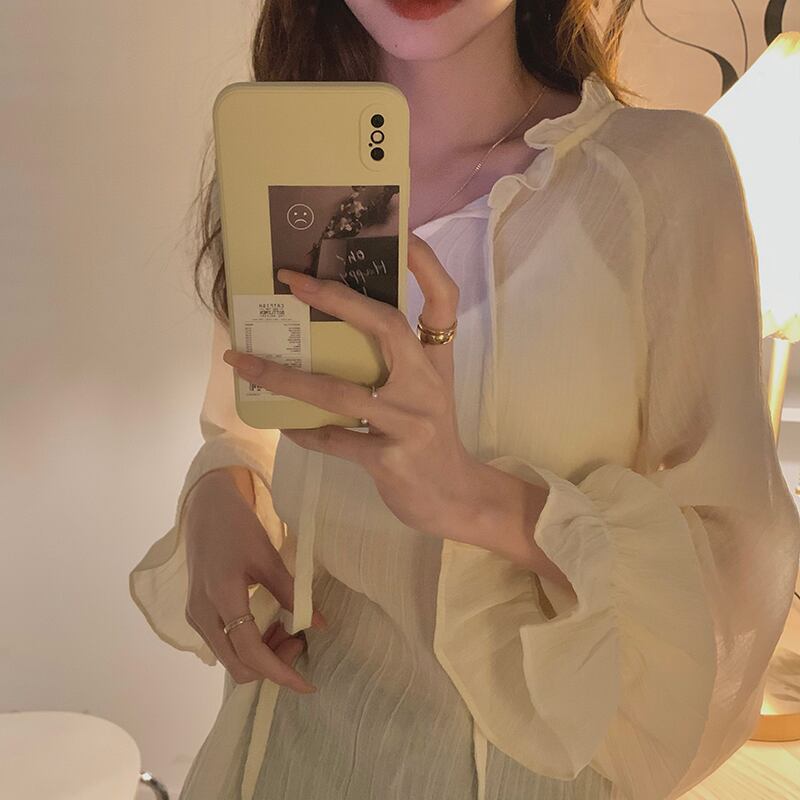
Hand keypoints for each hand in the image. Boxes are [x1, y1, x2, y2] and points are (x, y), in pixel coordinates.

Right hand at [183, 469, 327, 691]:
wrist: (205, 509)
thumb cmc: (237, 526)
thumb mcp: (267, 555)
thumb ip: (292, 592)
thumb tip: (319, 625)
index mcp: (221, 598)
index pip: (251, 652)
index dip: (281, 672)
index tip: (308, 684)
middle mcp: (202, 615)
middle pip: (238, 666)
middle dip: (273, 664)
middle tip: (299, 640)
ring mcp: (196, 617)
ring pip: (230, 659)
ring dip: (261, 655)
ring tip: (287, 629)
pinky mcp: (196, 614)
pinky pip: (224, 645)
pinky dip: (248, 645)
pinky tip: (268, 624)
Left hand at [223, 232, 480, 539]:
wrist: (456, 497)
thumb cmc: (434, 438)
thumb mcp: (427, 391)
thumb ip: (398, 362)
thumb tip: (332, 333)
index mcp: (438, 361)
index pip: (444, 300)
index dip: (426, 264)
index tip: (401, 233)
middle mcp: (426, 384)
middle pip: (386, 327)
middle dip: (338, 300)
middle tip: (293, 281)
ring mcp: (410, 422)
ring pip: (340, 392)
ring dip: (285, 377)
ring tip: (242, 362)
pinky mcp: (390, 459)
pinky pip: (335, 440)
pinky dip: (304, 431)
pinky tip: (282, 422)